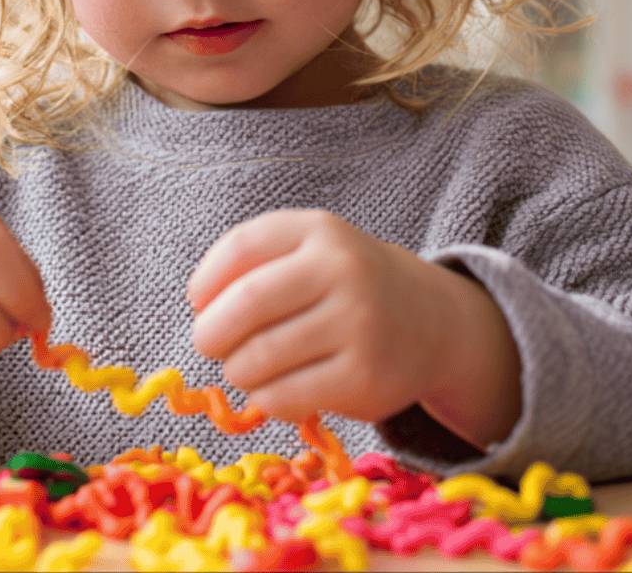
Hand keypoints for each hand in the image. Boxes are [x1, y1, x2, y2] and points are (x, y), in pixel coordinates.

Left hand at [187, 209, 520, 446]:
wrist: (432, 321)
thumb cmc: (347, 287)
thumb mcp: (310, 251)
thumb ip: (253, 265)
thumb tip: (201, 311)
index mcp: (320, 231)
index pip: (239, 249)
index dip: (204, 282)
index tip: (200, 303)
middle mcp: (343, 270)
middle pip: (244, 305)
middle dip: (210, 334)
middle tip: (210, 345)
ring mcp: (358, 325)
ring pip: (258, 358)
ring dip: (237, 371)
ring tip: (247, 369)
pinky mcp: (365, 379)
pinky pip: (284, 396)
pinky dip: (267, 399)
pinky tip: (279, 390)